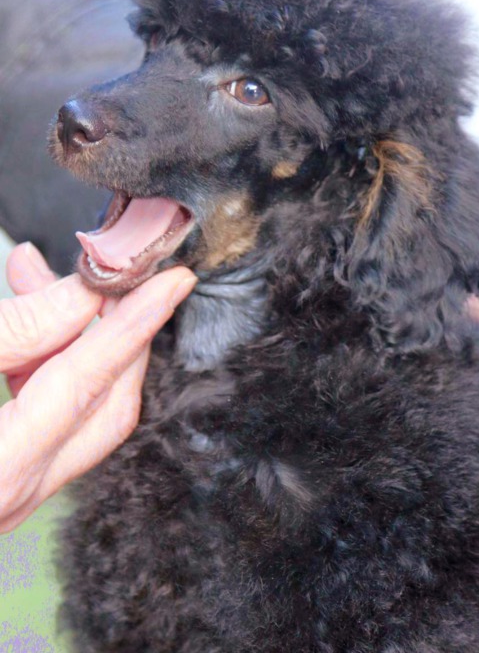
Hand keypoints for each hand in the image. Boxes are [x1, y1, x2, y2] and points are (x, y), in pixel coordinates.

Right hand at [0, 243, 195, 532]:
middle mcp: (15, 491)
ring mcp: (13, 491)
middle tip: (114, 272)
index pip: (90, 379)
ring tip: (37, 280)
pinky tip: (31, 332)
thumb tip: (81, 298)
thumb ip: (14, 331)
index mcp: (0, 466)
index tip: (176, 283)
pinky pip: (53, 417)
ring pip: (81, 406)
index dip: (136, 323)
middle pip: (106, 401)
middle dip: (117, 327)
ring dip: (73, 339)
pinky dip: (50, 367)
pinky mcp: (7, 476)